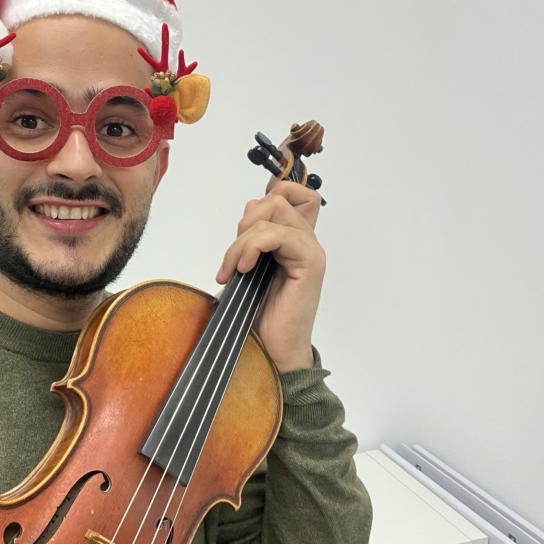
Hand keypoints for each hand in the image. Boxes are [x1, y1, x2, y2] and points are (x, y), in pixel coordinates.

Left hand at [215, 181, 325, 372]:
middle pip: (276, 197)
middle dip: (245, 222)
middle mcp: (304, 241)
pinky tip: (243, 271)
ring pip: (273, 212)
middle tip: (234, 257)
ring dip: (242, 240)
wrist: (269, 351)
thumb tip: (251, 203)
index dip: (267, 196)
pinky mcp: (311, 263)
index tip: (244, 229)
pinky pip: (278, 234)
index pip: (291, 193)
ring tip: (233, 269)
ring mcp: (310, 250)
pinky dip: (252, 247)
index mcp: (291, 240)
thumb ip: (248, 235)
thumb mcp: (243, 268)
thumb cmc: (256, 316)